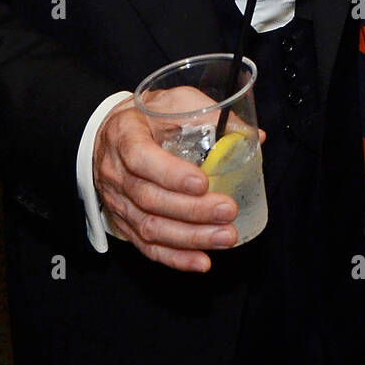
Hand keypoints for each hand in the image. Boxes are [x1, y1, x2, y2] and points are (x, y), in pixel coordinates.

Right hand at [94, 96, 257, 272]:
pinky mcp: (125, 223)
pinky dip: (175, 258)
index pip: (141, 158)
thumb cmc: (148, 116)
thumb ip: (211, 116)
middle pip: (150, 199)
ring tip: (225, 237)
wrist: (110, 133)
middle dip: (192, 210)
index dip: (170, 174)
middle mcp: (116, 173)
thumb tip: (254, 137)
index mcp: (126, 136)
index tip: (203, 182)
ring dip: (190, 237)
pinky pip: (147, 246)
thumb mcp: (175, 102)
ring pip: (150, 227)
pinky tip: (202, 262)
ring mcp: (118, 202)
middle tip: (227, 210)